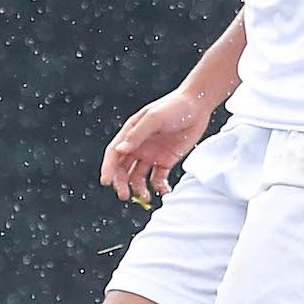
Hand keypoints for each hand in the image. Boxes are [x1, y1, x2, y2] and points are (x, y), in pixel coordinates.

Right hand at [100, 90, 214, 205]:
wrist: (197, 107)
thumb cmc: (173, 107)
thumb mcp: (154, 118)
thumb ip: (137, 134)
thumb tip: (120, 150)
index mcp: (130, 134)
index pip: (114, 154)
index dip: (108, 168)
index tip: (106, 181)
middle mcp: (138, 146)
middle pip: (123, 169)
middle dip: (121, 183)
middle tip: (124, 195)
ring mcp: (151, 155)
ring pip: (138, 177)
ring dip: (139, 188)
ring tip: (146, 197)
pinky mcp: (166, 161)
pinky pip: (158, 178)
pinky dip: (159, 187)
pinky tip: (164, 190)